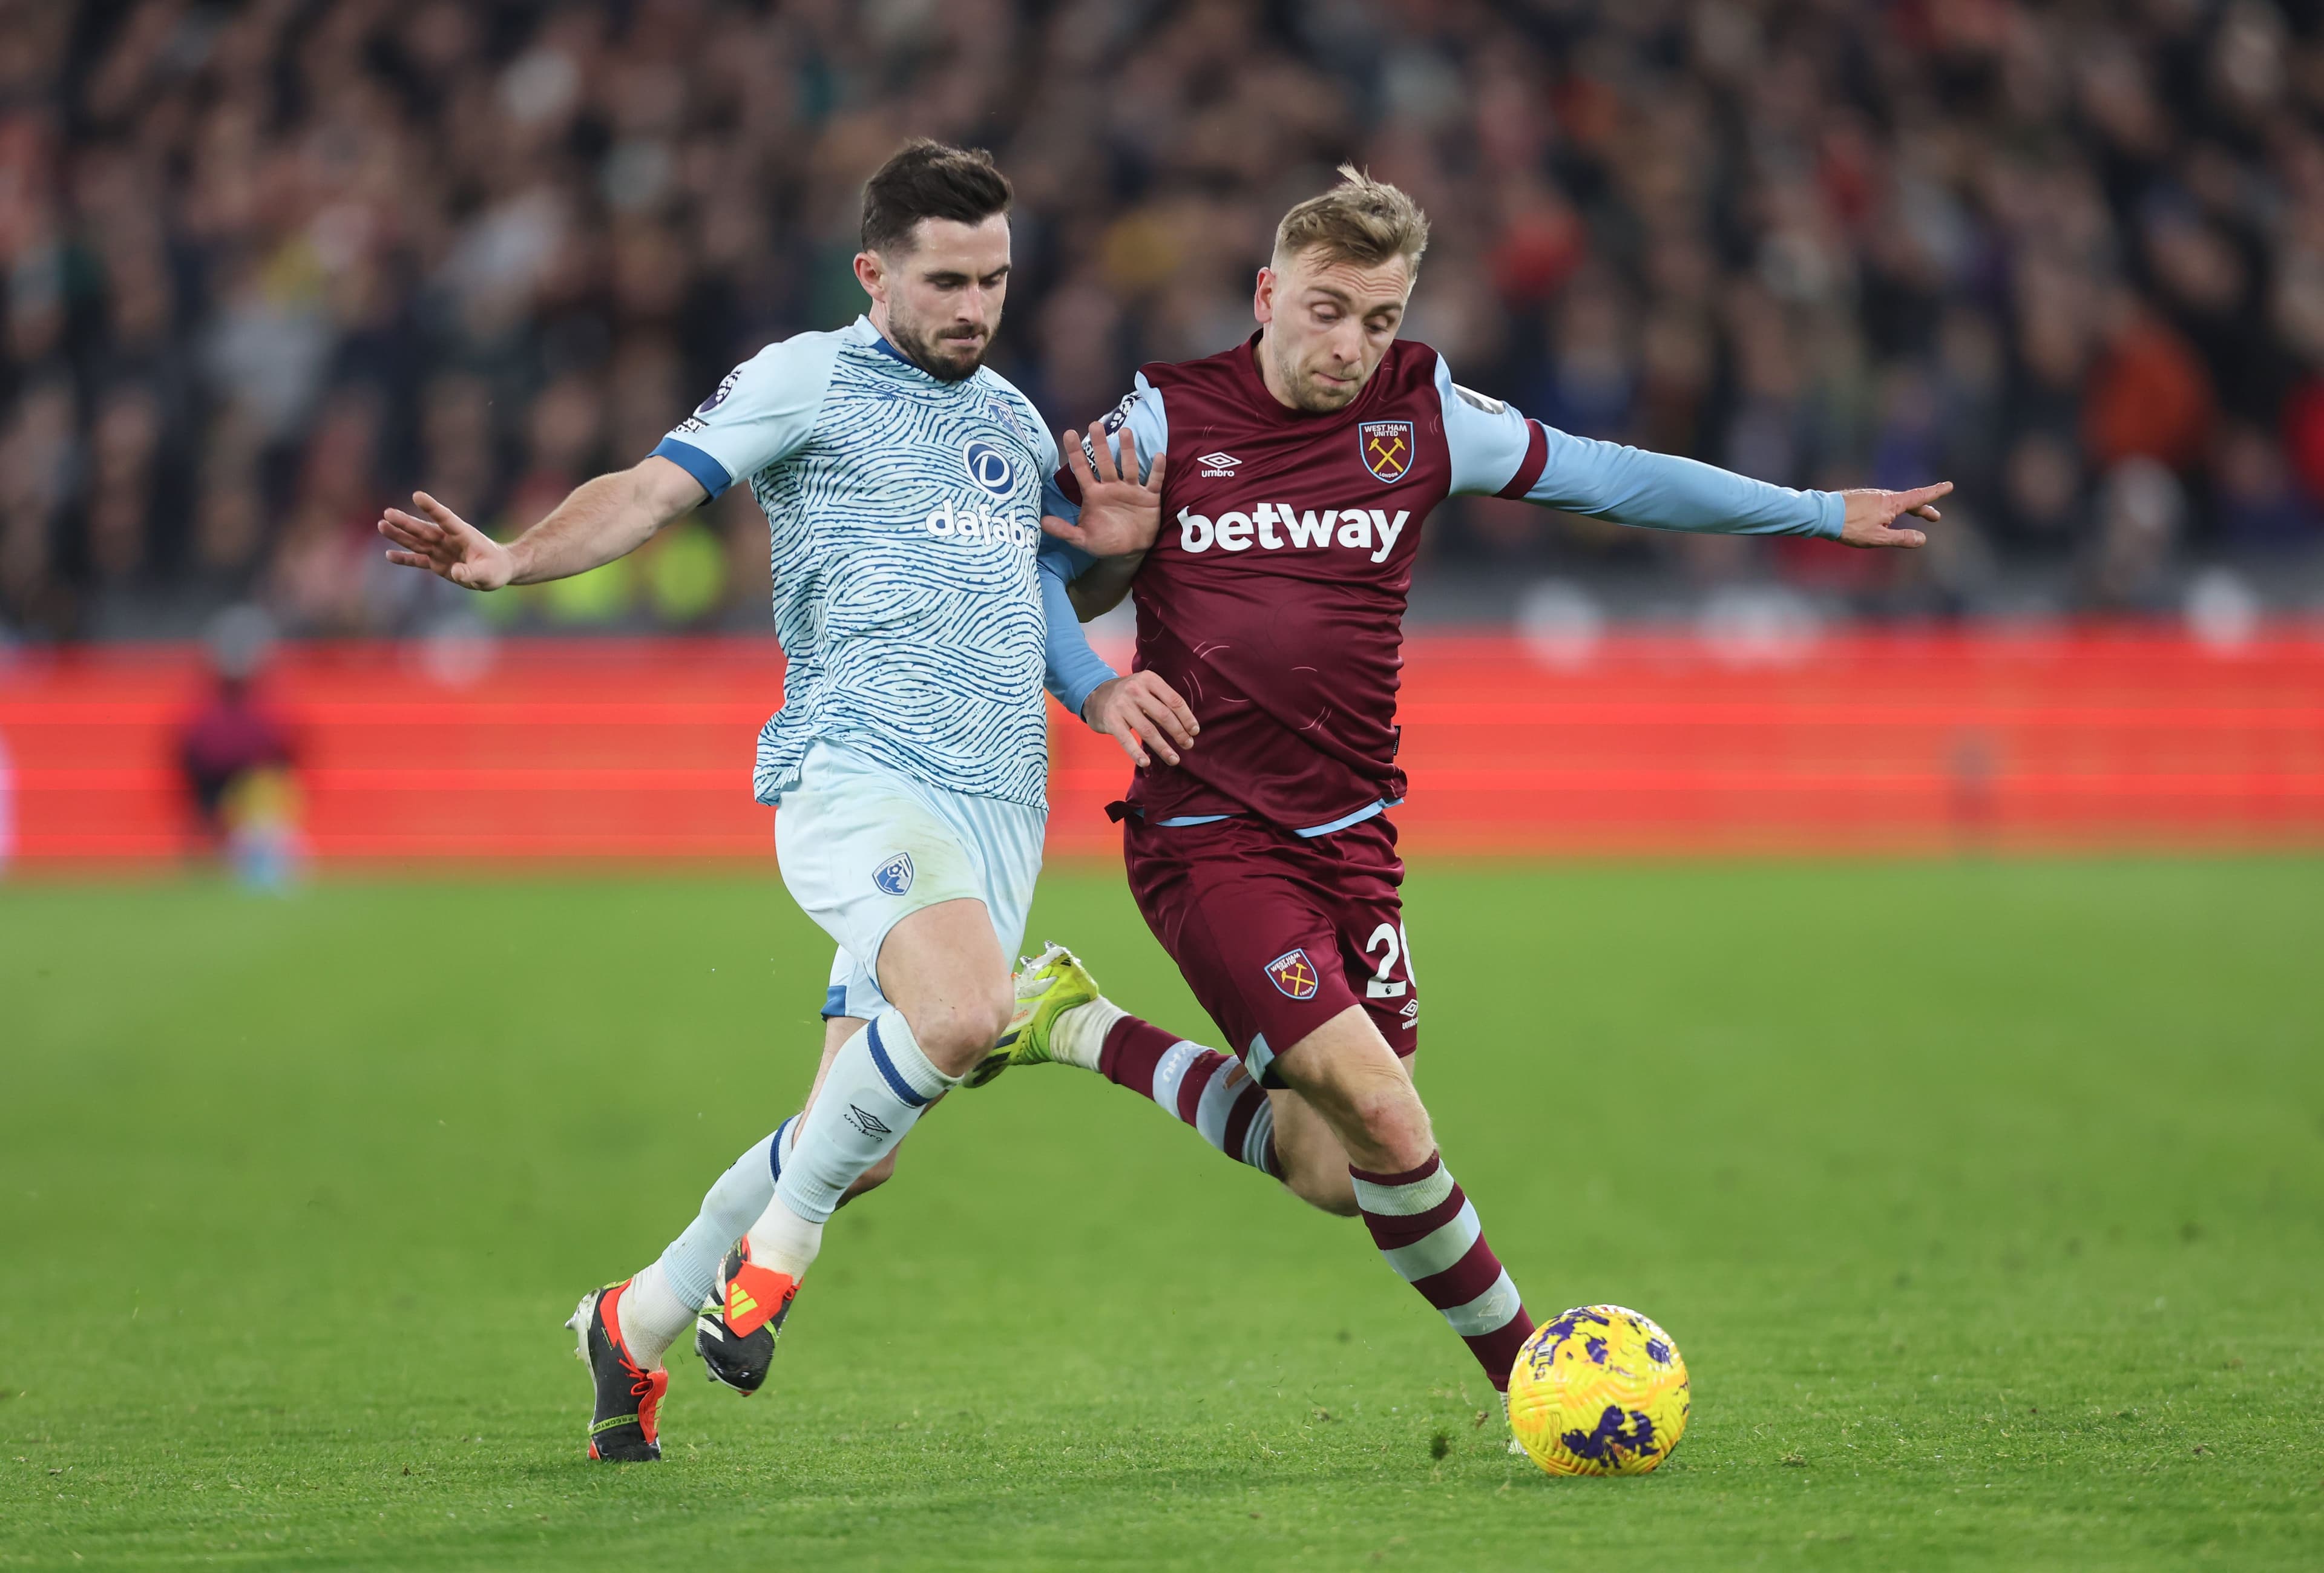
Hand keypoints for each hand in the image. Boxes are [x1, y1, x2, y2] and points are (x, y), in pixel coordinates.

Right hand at [379, 492, 517, 589]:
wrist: (497, 570)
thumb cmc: (496, 568)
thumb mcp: (488, 573)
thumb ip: (472, 572)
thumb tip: (455, 572)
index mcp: (463, 534)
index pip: (445, 518)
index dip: (432, 508)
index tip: (417, 495)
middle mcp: (448, 539)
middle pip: (423, 529)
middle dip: (405, 522)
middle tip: (387, 513)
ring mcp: (440, 549)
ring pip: (416, 541)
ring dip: (399, 535)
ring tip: (381, 525)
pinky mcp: (436, 562)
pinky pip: (418, 559)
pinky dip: (404, 558)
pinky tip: (389, 555)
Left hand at [1042, 421, 1166, 558]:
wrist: (1130, 551)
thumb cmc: (1104, 541)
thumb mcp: (1082, 539)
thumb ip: (1064, 531)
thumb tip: (1042, 523)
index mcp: (1094, 494)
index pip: (1082, 469)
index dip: (1075, 453)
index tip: (1069, 433)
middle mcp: (1111, 487)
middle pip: (1104, 462)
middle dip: (1100, 444)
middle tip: (1095, 425)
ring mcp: (1131, 490)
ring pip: (1129, 466)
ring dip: (1127, 450)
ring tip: (1125, 431)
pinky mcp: (1149, 497)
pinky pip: (1153, 481)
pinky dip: (1157, 470)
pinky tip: (1158, 456)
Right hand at [1084, 671, 1196, 767]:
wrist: (1094, 694)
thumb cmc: (1127, 695)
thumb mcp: (1145, 688)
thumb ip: (1162, 702)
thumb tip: (1185, 726)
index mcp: (1149, 679)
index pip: (1174, 700)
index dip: (1187, 718)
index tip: (1195, 731)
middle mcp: (1135, 690)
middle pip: (1164, 716)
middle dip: (1179, 733)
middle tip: (1188, 745)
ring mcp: (1121, 705)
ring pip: (1148, 731)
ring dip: (1163, 748)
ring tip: (1174, 759)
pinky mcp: (1110, 720)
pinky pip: (1127, 740)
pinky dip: (1137, 753)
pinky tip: (1146, 762)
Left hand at [1838, 482, 1950, 548]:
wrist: (1822, 514)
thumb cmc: (1850, 527)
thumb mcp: (1878, 538)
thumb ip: (1901, 538)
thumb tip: (1922, 539)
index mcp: (1891, 503)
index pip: (1919, 497)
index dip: (1935, 492)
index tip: (1949, 485)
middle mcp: (1883, 495)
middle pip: (1909, 501)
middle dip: (1923, 509)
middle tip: (1934, 517)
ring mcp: (1871, 495)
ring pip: (1895, 502)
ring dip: (1907, 509)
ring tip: (1913, 515)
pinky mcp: (1860, 497)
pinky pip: (1882, 502)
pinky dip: (1892, 508)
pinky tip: (1885, 516)